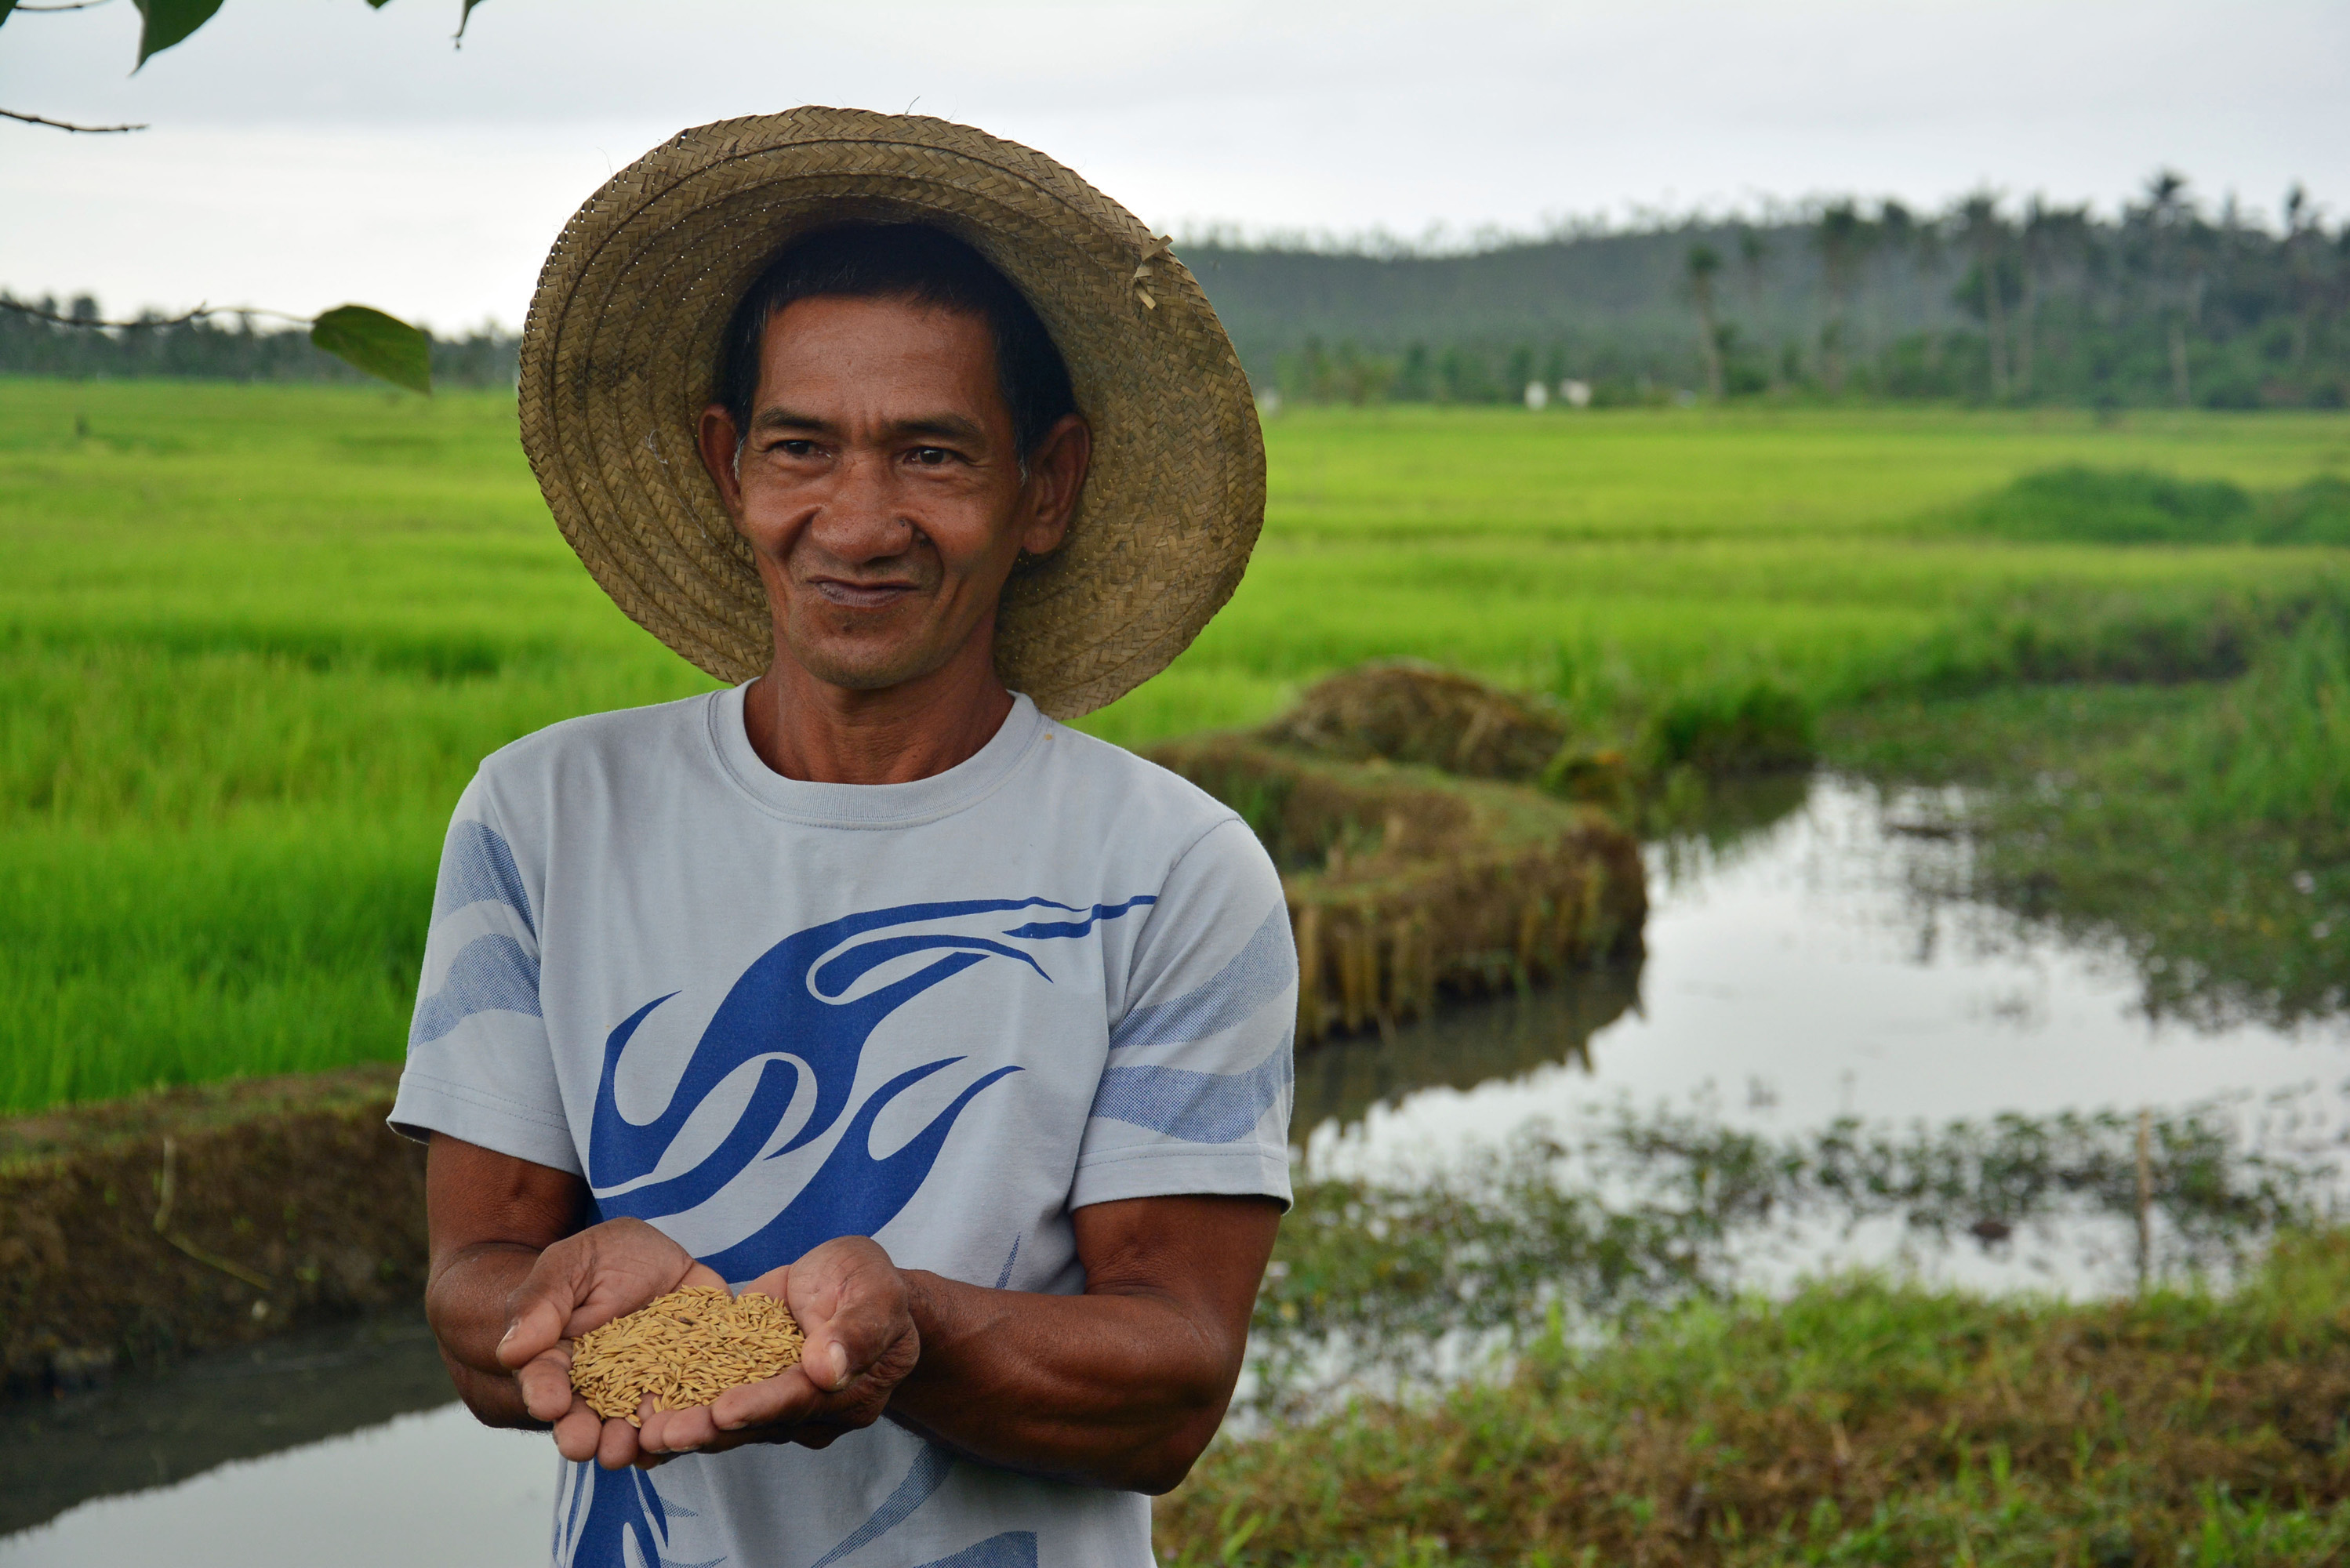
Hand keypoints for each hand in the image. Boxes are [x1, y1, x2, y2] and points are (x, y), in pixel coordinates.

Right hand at [495, 1216, 726, 1468]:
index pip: (547, 1382)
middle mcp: (603, 1387)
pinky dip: (688, 1424)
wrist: (654, 1255)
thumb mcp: (569, 1266)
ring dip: (635, 1440)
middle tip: (583, 1445)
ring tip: (633, 1447)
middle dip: (584, 1434)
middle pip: (589, 1418)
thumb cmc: (600, 1259)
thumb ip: (541, 1304)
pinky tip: (685, 1435)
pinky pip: (690, 1408)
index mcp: (562, 1363)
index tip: (548, 1403)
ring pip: (638, 1423)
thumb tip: (513, 1351)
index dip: (545, 1393)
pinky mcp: (692, 1378)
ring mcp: (648, 1387)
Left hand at [635, 1236, 919, 1460]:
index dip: (763, 1405)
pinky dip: (680, 1409)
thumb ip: (857, 1330)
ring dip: (687, 1427)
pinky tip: (640, 1417)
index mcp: (851, 1393)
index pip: (801, 1401)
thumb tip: (828, 1369)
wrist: (852, 1284)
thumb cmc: (870, 1282)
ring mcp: (778, 1405)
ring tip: (642, 1432)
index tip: (724, 1410)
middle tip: (662, 1435)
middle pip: (758, 1423)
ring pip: (730, 1422)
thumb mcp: (876, 1290)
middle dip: (708, 1429)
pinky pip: (713, 1404)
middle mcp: (813, 1412)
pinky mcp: (750, 1389)